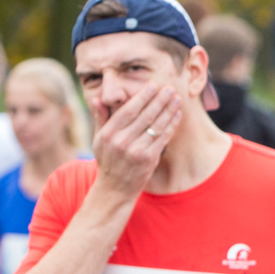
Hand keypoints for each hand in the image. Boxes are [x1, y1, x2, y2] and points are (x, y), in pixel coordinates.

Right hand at [90, 84, 183, 198]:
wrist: (115, 188)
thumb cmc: (108, 160)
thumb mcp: (98, 139)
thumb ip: (100, 118)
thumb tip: (98, 98)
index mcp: (109, 133)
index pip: (128, 110)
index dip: (142, 97)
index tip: (153, 85)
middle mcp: (122, 141)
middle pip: (145, 116)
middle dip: (159, 100)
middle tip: (170, 88)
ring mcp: (136, 151)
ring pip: (156, 126)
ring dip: (169, 110)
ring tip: (177, 99)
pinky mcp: (149, 159)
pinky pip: (163, 138)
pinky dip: (171, 125)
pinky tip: (177, 115)